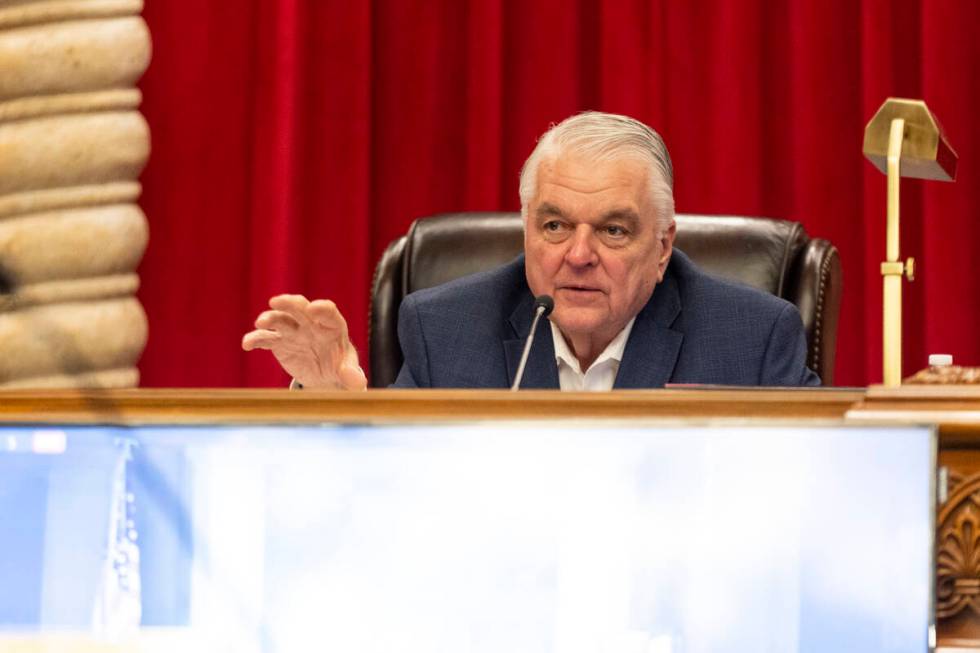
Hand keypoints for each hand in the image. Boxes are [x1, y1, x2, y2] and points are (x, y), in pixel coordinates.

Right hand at [242, 294, 366, 389]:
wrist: (325, 376)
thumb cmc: (341, 368)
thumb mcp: (349, 373)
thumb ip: (352, 375)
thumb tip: (357, 381)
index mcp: (332, 326)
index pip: (329, 313)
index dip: (322, 309)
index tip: (314, 308)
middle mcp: (311, 324)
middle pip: (300, 308)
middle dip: (289, 303)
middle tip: (277, 301)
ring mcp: (294, 332)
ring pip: (280, 320)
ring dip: (270, 318)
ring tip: (261, 323)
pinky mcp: (279, 343)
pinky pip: (266, 339)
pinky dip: (255, 339)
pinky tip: (247, 344)